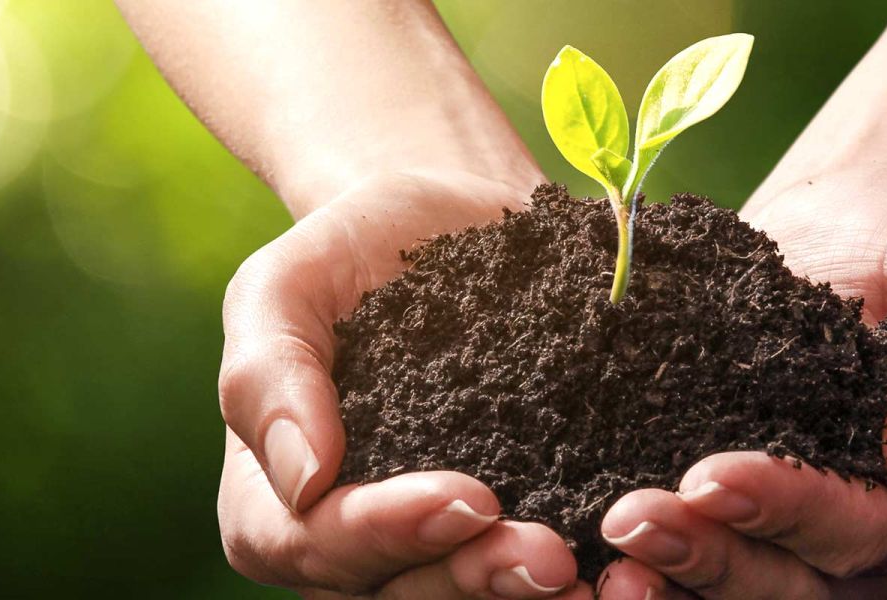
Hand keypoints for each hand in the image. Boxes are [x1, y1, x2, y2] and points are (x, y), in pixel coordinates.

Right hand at [217, 171, 590, 597]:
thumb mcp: (283, 287)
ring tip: (583, 572)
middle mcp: (346, 544)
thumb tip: (305, 481)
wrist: (446, 215)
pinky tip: (618, 574)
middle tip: (549, 555)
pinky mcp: (500, 530)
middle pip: (394, 593)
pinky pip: (520, 577)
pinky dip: (568, 583)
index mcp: (270, 502)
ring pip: (460, 597)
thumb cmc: (349, 251)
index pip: (312, 543)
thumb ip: (268, 375)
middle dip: (471, 577)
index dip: (386, 533)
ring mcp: (425, 548)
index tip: (469, 495)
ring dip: (519, 595)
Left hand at [594, 164, 886, 598]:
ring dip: (675, 578)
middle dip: (712, 557)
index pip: (865, 530)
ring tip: (607, 545)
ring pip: (747, 595)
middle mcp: (883, 545)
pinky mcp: (749, 527)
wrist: (850, 223)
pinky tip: (595, 553)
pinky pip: (705, 572)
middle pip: (797, 585)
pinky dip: (657, 569)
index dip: (788, 511)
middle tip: (629, 518)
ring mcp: (811, 548)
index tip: (708, 474)